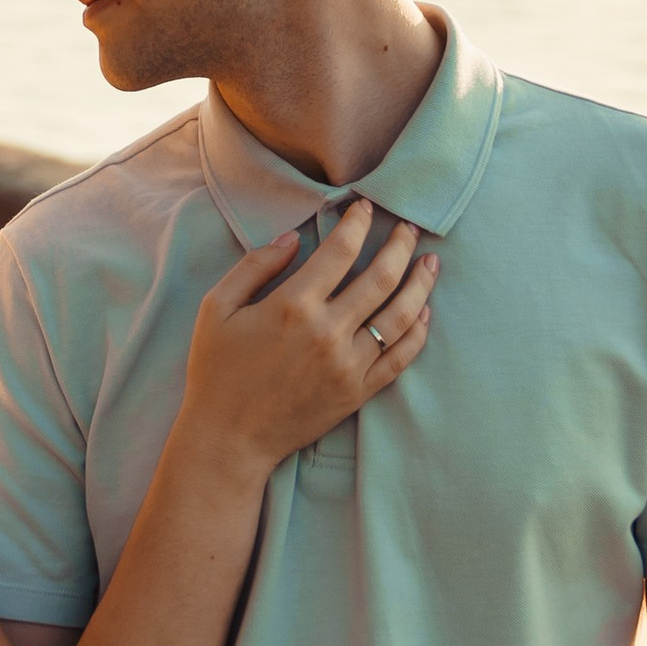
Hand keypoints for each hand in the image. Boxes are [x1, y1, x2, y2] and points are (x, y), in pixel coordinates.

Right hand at [178, 203, 436, 473]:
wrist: (229, 439)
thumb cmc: (217, 371)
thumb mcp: (216, 308)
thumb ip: (254, 267)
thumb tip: (293, 238)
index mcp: (293, 305)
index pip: (341, 251)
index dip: (357, 223)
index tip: (365, 206)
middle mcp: (328, 332)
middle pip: (381, 277)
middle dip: (400, 245)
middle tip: (409, 228)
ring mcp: (349, 365)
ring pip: (400, 315)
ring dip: (420, 284)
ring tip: (430, 263)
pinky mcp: (359, 392)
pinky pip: (400, 357)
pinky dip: (418, 332)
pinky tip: (425, 312)